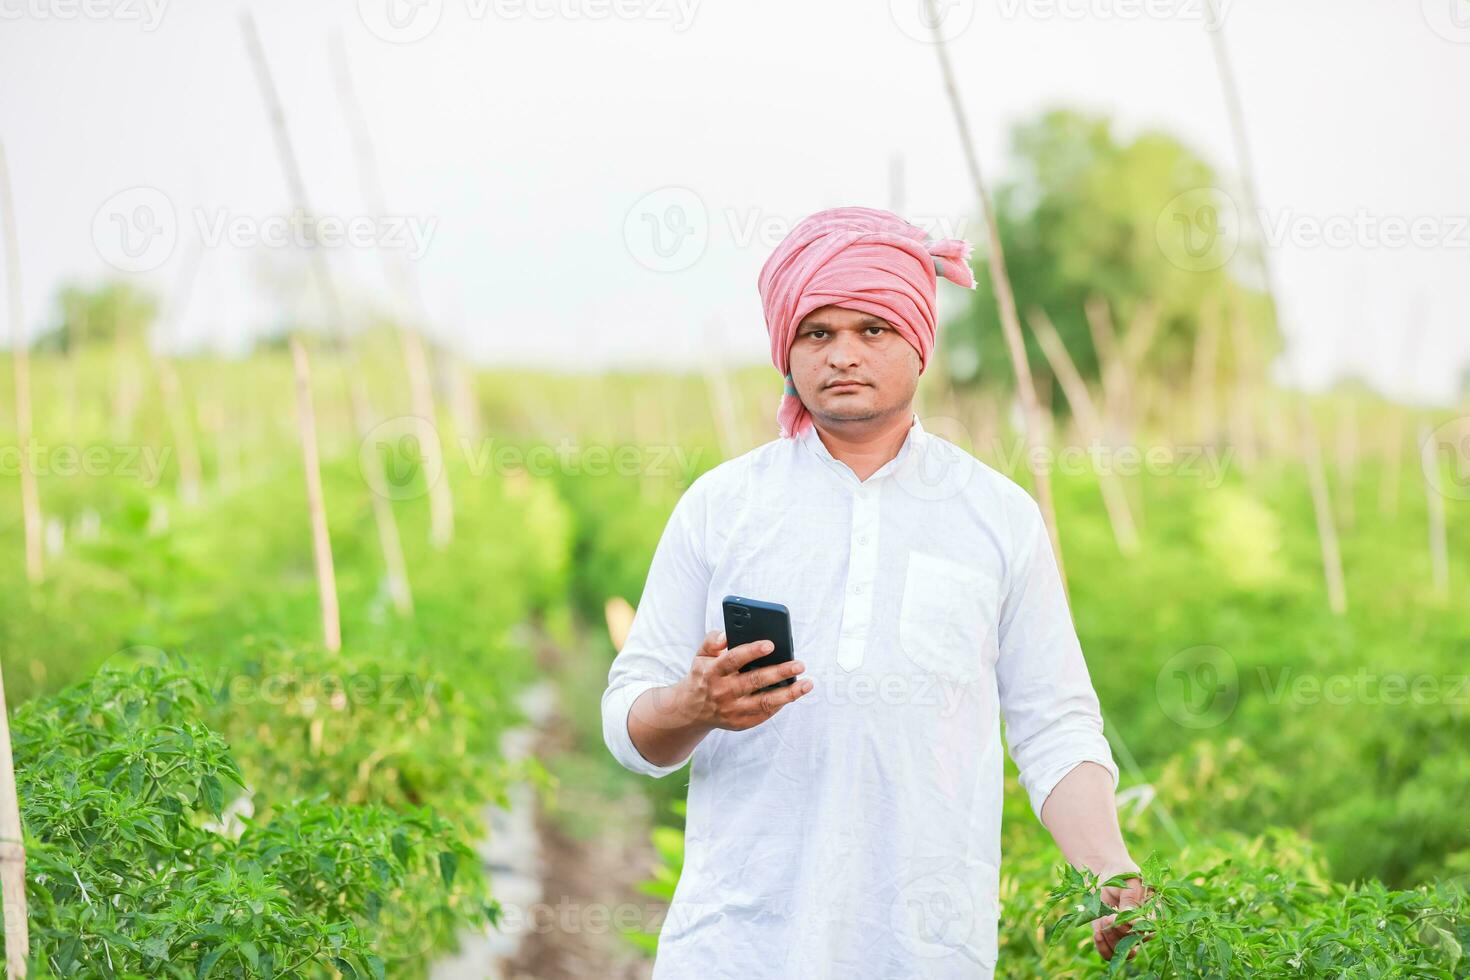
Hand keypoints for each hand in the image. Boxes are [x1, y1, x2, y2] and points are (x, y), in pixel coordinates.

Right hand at [677, 630, 811, 731]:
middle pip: (754, 681)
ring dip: (788, 694)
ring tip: (807, 684)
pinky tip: (793, 694)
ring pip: (764, 702)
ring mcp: (732, 710)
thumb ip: (712, 640)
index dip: (752, 651)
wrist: (691, 710)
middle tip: (799, 664)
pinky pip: (764, 714)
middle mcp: (722, 692)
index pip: (733, 659)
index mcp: (712, 672)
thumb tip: (728, 634)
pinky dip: (780, 704)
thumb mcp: (701, 655)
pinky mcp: (740, 723)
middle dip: (779, 672)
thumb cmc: (702, 676)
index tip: (771, 644)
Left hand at [1093, 865, 1152, 962]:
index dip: (1135, 927)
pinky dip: (1102, 947)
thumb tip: (1131, 919)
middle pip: (1136, 943)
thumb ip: (1131, 899)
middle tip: (1108, 917)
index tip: (1120, 916)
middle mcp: (1142, 928)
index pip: (1150, 929)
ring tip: (1103, 919)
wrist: (1104, 874)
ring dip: (1110, 937)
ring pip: (1122, 950)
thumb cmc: (1121, 874)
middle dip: (1119, 931)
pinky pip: (1109, 953)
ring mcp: (1127, 935)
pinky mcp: (1111, 937)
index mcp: (1153, 913)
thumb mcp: (1128, 882)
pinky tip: (1097, 933)